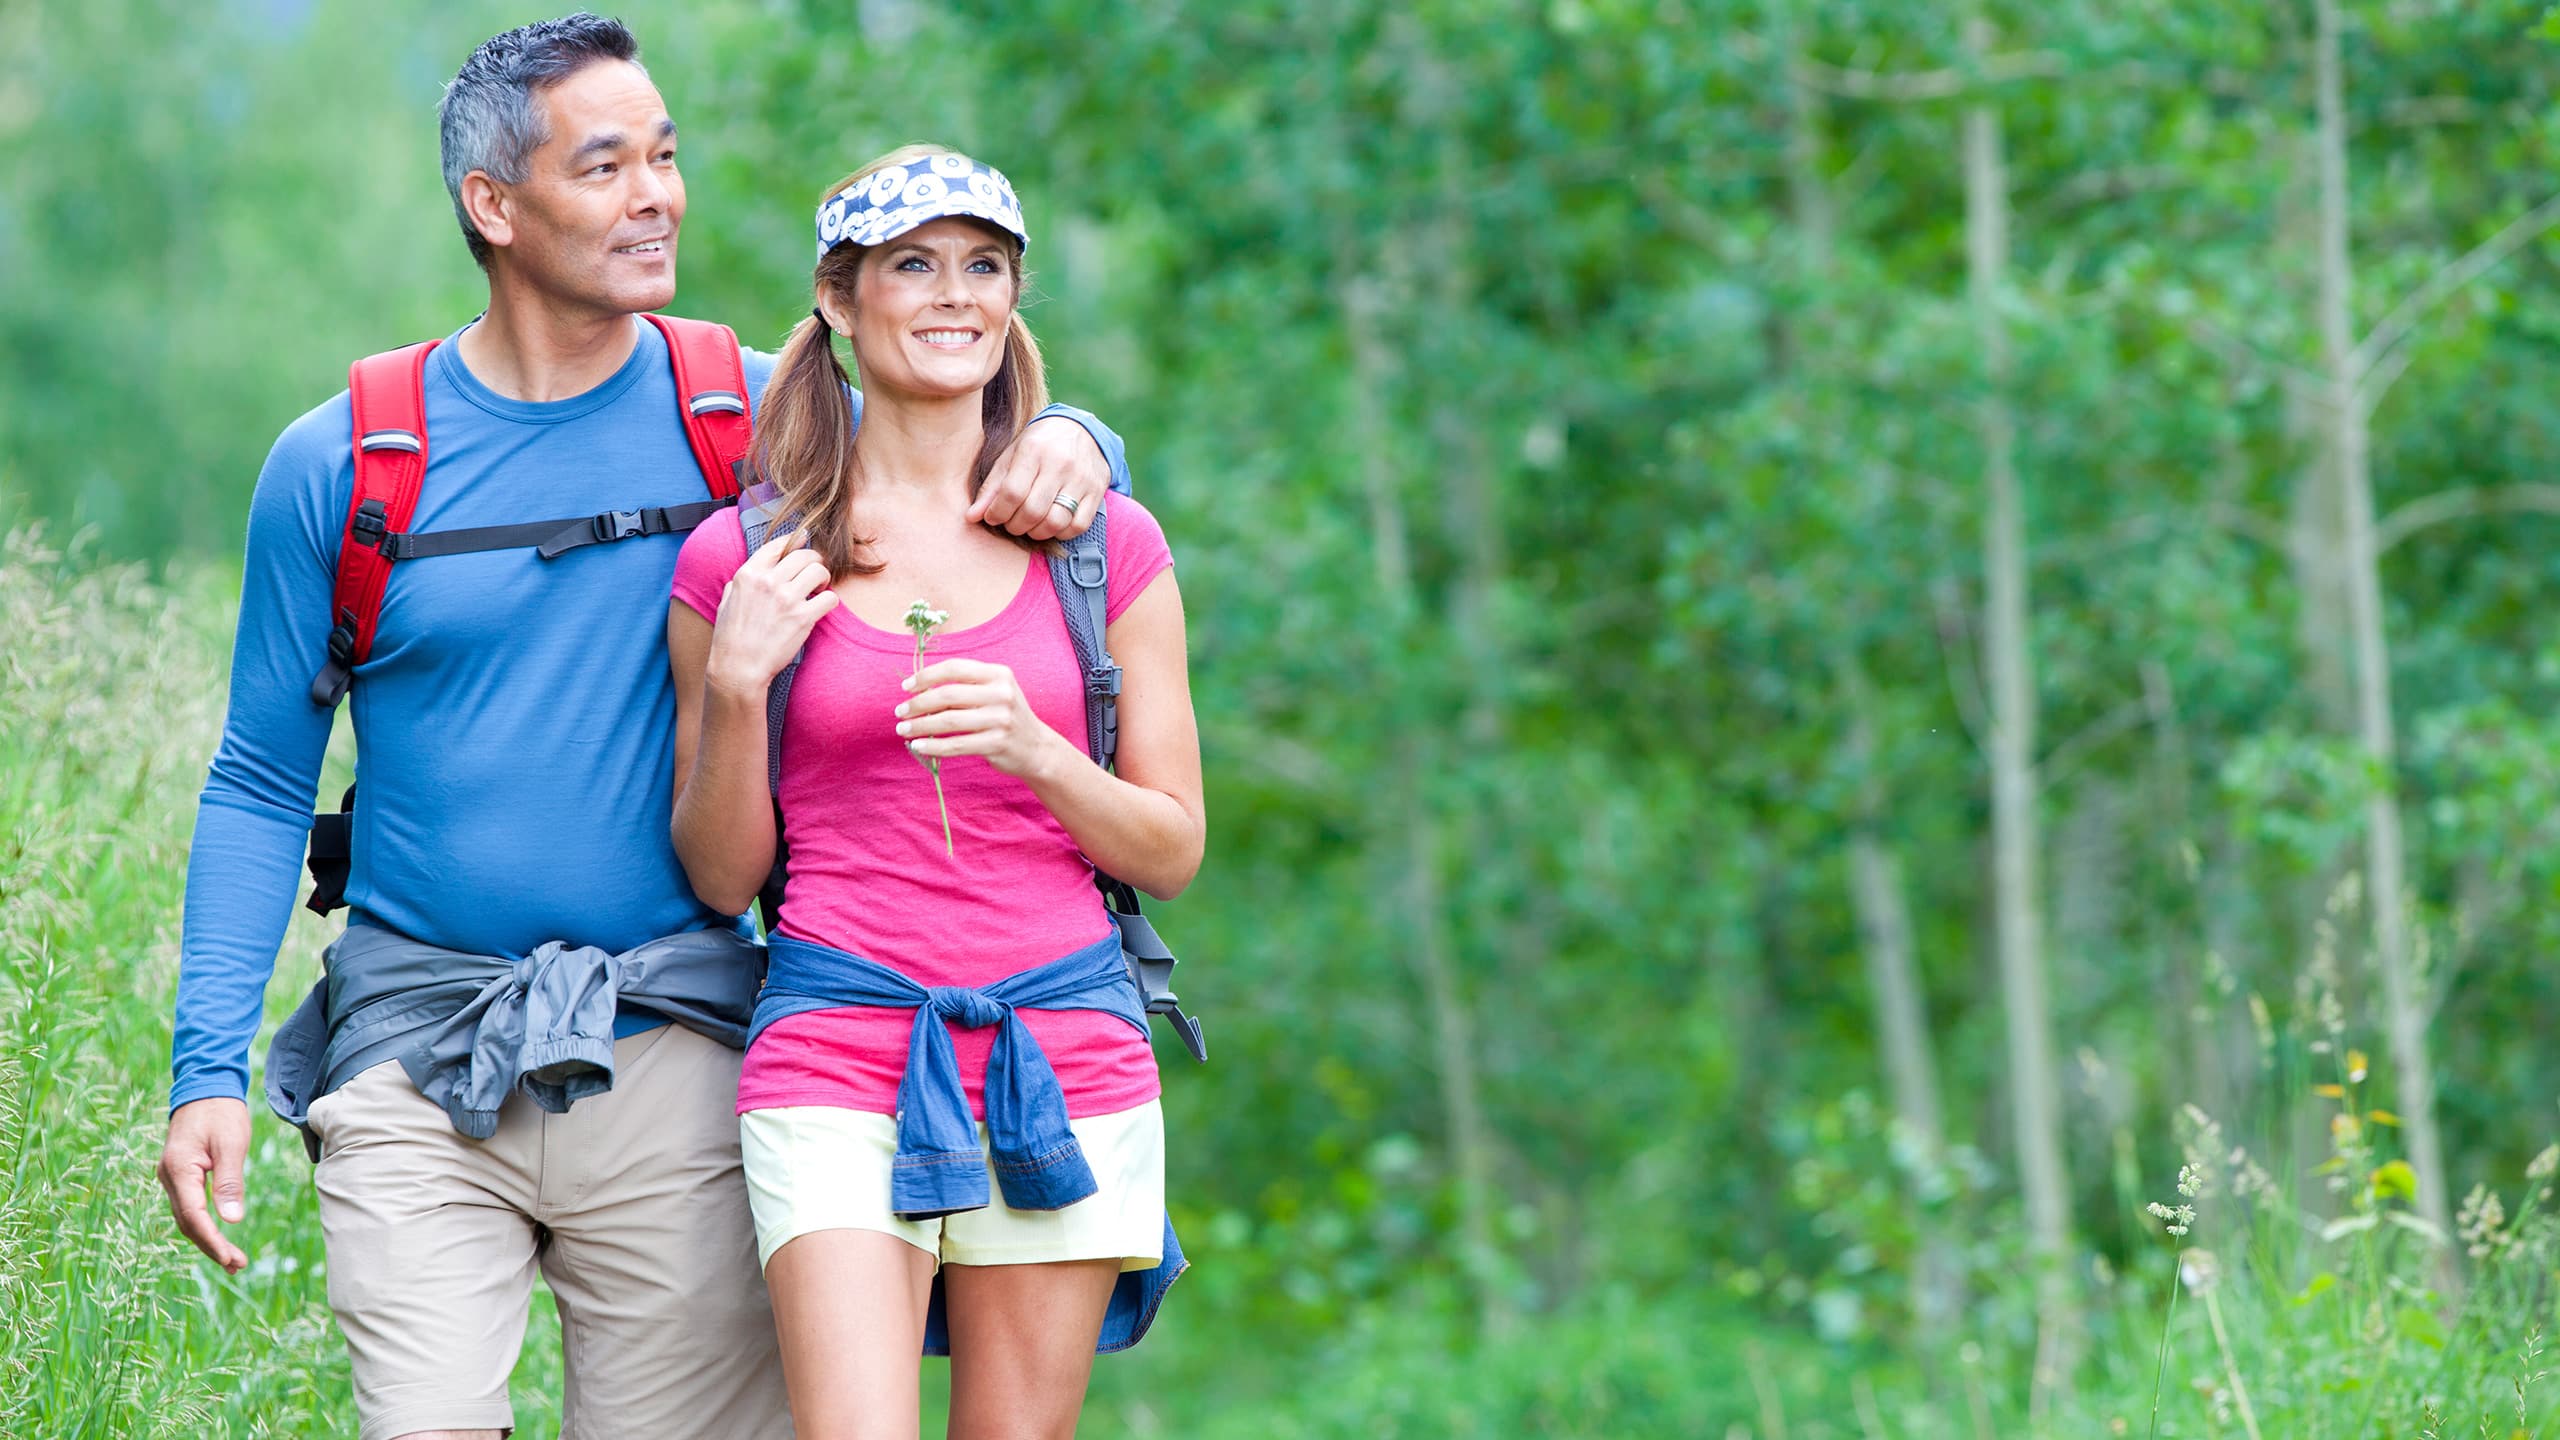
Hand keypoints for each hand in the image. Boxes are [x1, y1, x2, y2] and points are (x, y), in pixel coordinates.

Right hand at [159, 1097, 251, 1271]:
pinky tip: (218, 1236)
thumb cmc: (221, 1113)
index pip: (193, 1216)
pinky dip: (203, 1224)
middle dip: (211, 1246)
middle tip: (237, 1266)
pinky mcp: (179, 1176)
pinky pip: (188, 1207)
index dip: (212, 1240)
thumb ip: (230, 1181)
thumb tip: (231, 1219)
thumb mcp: (232, 1144)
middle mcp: (168, 1177)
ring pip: (186, 1218)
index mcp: (179, 1169)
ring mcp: (171, 1177)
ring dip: (207, 1239)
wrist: (205, 1088)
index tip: (231, 1258)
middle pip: (187, 1223)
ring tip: (232, 1260)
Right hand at [708, 529, 837, 696]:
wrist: (738, 668)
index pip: (777, 545)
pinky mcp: (803, 617)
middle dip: (814, 560)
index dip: (794, 540)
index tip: (803, 539)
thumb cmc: (729, 639)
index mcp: (748, 574)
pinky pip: (830, 598)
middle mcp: (768, 581)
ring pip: (820, 571)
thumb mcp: (726, 603)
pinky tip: (822, 607)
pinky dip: (830, 601)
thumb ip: (739, 584)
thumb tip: (751, 574)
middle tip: (815, 572)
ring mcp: (786, 598)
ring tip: (819, 589)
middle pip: (804, 555)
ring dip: (824, 579)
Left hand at [896, 658, 1068, 778]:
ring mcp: (1001, 719)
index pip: (955, 668)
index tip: (906, 686)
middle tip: (900, 711)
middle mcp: (1002, 694)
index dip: (926, 676)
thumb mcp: (995, 691)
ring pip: (949, 721)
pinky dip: (933, 746)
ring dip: (920, 726)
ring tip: (904, 729)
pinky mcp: (997, 744)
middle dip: (918, 703)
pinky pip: (956, 745)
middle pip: (948, 694)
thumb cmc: (1006, 716)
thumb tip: (919, 687)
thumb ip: (966, 685)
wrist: (1036, 748)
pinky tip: (919, 745)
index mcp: (999, 674)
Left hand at [968, 415, 1105, 541]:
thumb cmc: (1039, 445)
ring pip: (1055, 521)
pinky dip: (1060, 533)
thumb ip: (991, 487)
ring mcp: (1081, 479)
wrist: (1082, 430)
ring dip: (1036, 532)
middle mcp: (1060, 464)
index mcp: (1034, 450)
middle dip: (1015, 525)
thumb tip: (971, 517)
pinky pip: (1078, 525)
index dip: (997, 512)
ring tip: (1028, 526)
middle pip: (1032, 511)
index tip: (992, 517)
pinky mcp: (1096, 492)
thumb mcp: (1011, 456)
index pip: (1012, 492)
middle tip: (1010, 523)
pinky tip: (1050, 525)